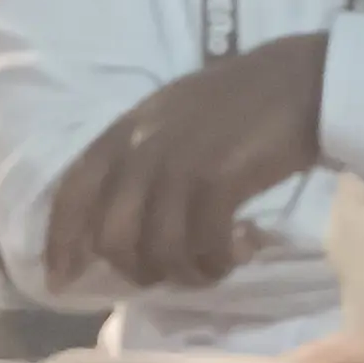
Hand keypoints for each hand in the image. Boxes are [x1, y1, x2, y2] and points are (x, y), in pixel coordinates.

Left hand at [45, 38, 329, 292]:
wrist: (303, 82)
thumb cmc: (243, 101)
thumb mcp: (174, 118)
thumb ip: (143, 156)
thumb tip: (125, 217)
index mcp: (126, 130)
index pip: (73, 192)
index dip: (61, 242)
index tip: (61, 280)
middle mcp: (143, 148)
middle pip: (112, 237)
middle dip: (139, 270)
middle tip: (176, 273)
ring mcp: (178, 165)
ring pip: (158, 251)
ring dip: (188, 272)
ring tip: (216, 265)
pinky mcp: (218, 182)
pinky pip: (203, 247)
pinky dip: (221, 261)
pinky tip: (245, 249)